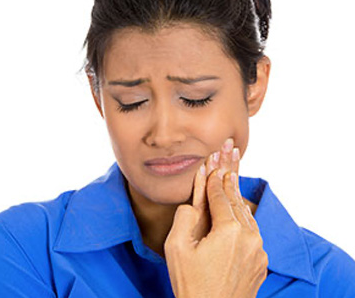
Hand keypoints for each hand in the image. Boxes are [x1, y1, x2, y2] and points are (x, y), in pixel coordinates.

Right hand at [164, 138, 267, 297]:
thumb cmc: (191, 283)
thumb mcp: (177, 247)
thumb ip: (185, 217)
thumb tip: (194, 202)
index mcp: (229, 230)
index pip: (220, 196)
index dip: (213, 179)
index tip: (211, 162)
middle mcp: (250, 237)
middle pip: (237, 200)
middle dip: (229, 177)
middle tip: (229, 153)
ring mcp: (258, 250)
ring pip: (247, 215)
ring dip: (237, 196)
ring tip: (232, 176)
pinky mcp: (261, 262)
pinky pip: (252, 232)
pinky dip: (244, 218)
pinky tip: (239, 211)